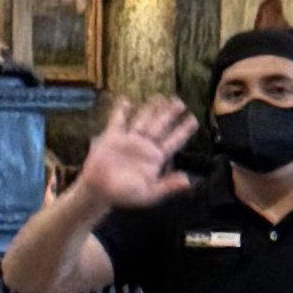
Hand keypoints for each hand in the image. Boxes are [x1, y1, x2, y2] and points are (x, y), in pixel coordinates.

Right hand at [73, 98, 194, 210]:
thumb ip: (167, 186)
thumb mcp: (149, 194)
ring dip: (151, 108)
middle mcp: (144, 146)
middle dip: (170, 114)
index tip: (194, 119)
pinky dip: (121, 110)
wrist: (98, 191)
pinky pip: (118, 121)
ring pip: (143, 120)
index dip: (184, 130)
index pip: (173, 141)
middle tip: (180, 102)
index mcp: (156, 158)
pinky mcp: (112, 138)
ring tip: (160, 97)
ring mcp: (129, 141)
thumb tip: (188, 180)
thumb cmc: (124, 195)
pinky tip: (125, 100)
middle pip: (161, 126)